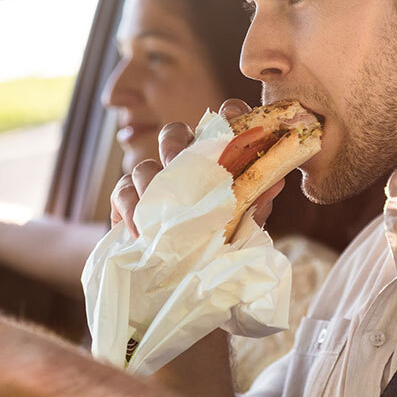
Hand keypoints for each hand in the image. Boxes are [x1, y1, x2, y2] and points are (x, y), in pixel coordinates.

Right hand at [110, 99, 283, 237]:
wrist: (185, 281)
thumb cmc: (217, 248)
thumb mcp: (242, 229)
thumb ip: (254, 207)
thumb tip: (274, 183)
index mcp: (214, 162)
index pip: (222, 126)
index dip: (227, 115)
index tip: (230, 116)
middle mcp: (182, 165)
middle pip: (173, 135)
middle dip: (175, 145)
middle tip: (177, 162)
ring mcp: (152, 182)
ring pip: (145, 164)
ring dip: (150, 182)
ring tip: (159, 208)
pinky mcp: (127, 201)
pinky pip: (122, 191)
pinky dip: (130, 207)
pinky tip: (140, 230)